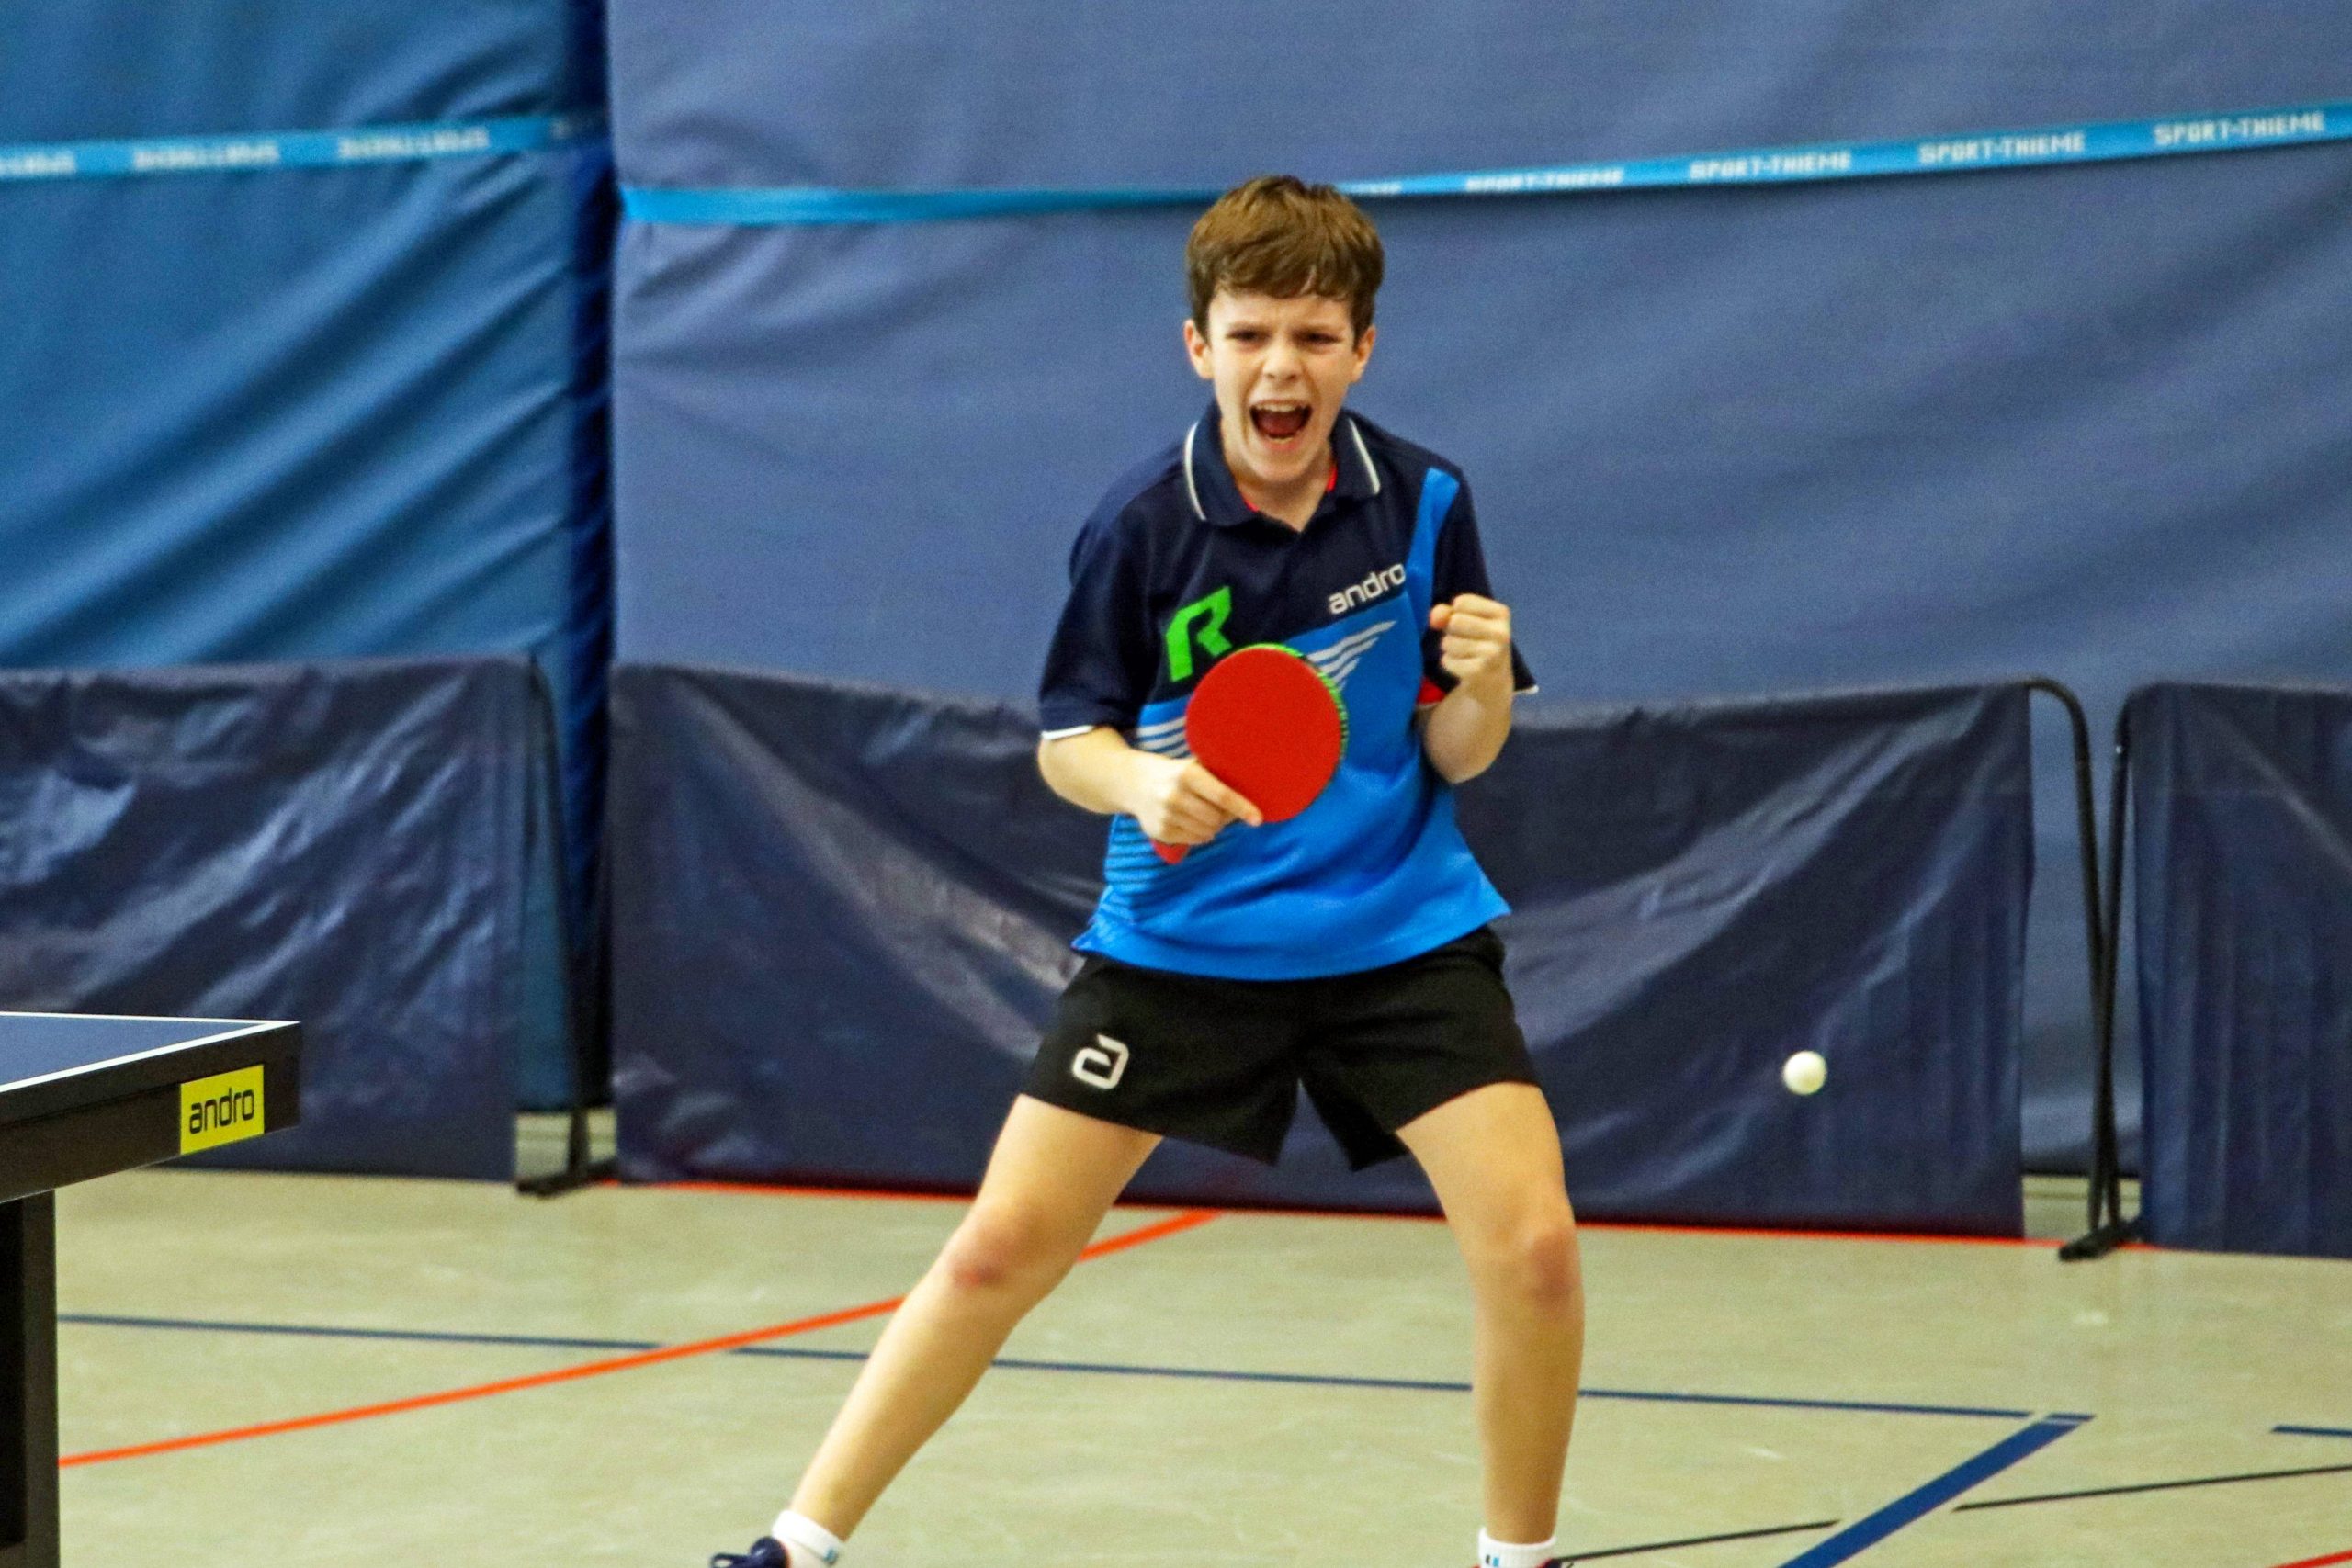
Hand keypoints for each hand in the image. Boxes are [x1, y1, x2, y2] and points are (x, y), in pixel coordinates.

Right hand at [1126, 754, 1263, 845]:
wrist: (1131, 782)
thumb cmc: (1172, 773)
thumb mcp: (1191, 766)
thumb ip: (1216, 777)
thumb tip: (1249, 794)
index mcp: (1187, 774)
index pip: (1222, 796)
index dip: (1243, 808)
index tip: (1258, 819)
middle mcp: (1174, 796)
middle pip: (1216, 818)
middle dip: (1225, 817)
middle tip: (1222, 810)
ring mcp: (1166, 816)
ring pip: (1207, 832)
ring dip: (1213, 826)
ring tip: (1204, 814)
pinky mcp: (1160, 832)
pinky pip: (1195, 840)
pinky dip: (1200, 834)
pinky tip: (1192, 821)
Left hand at [1429, 593, 1513, 697]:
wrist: (1492, 680)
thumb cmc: (1476, 641)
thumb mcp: (1464, 619)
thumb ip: (1446, 612)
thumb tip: (1435, 618)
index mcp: (1501, 613)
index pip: (1461, 602)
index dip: (1455, 613)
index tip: (1469, 622)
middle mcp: (1501, 633)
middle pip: (1455, 621)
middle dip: (1451, 631)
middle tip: (1466, 640)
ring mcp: (1492, 654)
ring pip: (1448, 642)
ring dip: (1450, 648)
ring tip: (1466, 654)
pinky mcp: (1478, 672)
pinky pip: (1447, 660)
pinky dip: (1449, 663)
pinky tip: (1464, 667)